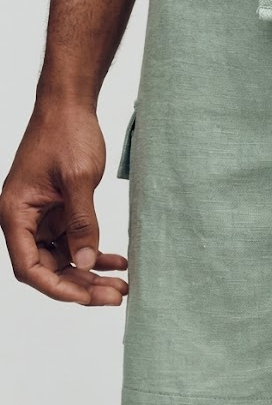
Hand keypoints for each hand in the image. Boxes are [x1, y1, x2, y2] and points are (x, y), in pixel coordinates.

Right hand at [0, 101, 127, 305]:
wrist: (70, 106)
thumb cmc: (66, 133)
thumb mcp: (78, 179)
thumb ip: (82, 222)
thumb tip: (85, 261)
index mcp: (15, 213)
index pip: (29, 267)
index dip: (57, 288)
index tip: (88, 298)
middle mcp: (24, 220)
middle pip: (48, 269)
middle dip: (81, 286)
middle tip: (116, 296)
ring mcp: (42, 217)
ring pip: (63, 259)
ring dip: (91, 274)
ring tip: (122, 285)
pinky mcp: (59, 211)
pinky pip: (75, 242)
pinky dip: (95, 253)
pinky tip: (118, 262)